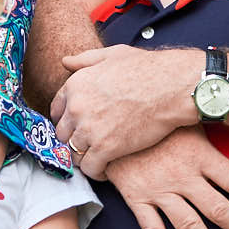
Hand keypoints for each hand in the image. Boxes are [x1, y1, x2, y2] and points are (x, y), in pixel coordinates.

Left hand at [52, 45, 201, 177]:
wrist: (172, 86)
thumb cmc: (148, 68)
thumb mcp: (112, 55)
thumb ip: (85, 60)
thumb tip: (65, 62)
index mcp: (76, 85)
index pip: (56, 111)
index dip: (67, 121)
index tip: (78, 128)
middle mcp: (77, 108)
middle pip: (62, 135)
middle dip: (73, 140)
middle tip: (89, 145)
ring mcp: (90, 129)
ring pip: (73, 154)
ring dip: (84, 158)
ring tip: (97, 159)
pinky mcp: (106, 147)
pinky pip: (90, 169)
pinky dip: (96, 173)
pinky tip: (106, 170)